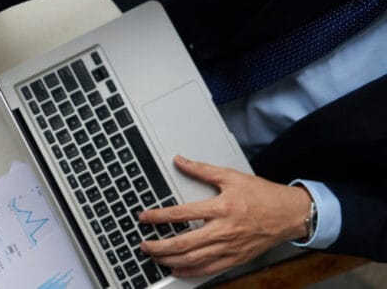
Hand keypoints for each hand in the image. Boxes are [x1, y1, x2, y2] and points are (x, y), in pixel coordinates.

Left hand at [138, 156, 310, 277]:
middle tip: (144, 245)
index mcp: (221, 208)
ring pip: (194, 260)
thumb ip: (202, 169)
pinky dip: (191, 272)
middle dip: (159, 246)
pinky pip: (210, 269)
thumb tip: (180, 160)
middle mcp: (224, 230)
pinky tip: (178, 270)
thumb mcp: (231, 177)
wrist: (290, 214)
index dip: (159, 217)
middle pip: (184, 243)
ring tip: (155, 257)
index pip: (182, 214)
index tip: (145, 217)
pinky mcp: (236, 258)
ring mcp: (230, 247)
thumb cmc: (263, 195)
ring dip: (170, 260)